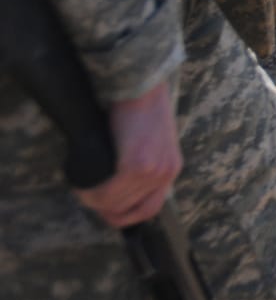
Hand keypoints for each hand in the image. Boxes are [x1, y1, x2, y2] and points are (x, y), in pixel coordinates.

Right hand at [74, 80, 181, 227]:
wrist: (141, 85)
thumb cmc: (140, 108)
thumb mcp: (152, 141)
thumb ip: (143, 164)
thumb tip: (115, 188)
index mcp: (171, 168)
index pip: (149, 209)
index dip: (124, 215)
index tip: (105, 209)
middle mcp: (166, 173)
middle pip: (126, 209)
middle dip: (100, 205)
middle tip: (85, 192)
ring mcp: (152, 171)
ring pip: (113, 203)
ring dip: (92, 198)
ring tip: (81, 185)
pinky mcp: (136, 165)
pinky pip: (106, 193)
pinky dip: (90, 192)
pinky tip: (81, 182)